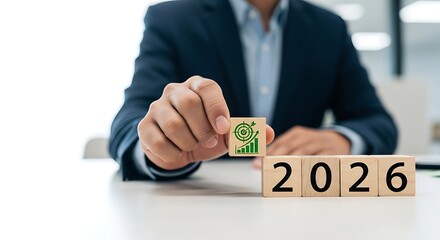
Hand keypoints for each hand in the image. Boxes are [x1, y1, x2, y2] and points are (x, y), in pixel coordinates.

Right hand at [138, 76, 274, 169]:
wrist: (179, 148)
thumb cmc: (204, 134)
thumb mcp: (226, 134)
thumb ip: (247, 132)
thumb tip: (268, 134)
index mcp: (197, 87)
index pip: (207, 88)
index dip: (217, 108)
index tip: (223, 129)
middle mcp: (175, 91)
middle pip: (188, 103)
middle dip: (202, 128)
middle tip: (209, 141)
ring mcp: (157, 107)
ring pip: (172, 123)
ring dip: (188, 142)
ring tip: (193, 146)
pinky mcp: (144, 125)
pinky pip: (157, 140)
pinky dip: (172, 152)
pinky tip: (178, 152)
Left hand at [253, 126, 349, 168]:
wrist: (341, 140)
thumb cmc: (313, 146)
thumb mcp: (298, 143)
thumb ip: (280, 152)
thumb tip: (259, 163)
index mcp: (297, 133)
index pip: (279, 143)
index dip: (267, 153)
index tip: (257, 163)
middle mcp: (307, 136)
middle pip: (290, 146)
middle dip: (276, 158)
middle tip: (266, 168)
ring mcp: (320, 143)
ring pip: (303, 152)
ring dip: (291, 162)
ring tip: (279, 171)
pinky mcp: (333, 152)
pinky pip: (320, 159)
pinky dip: (311, 165)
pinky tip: (302, 173)